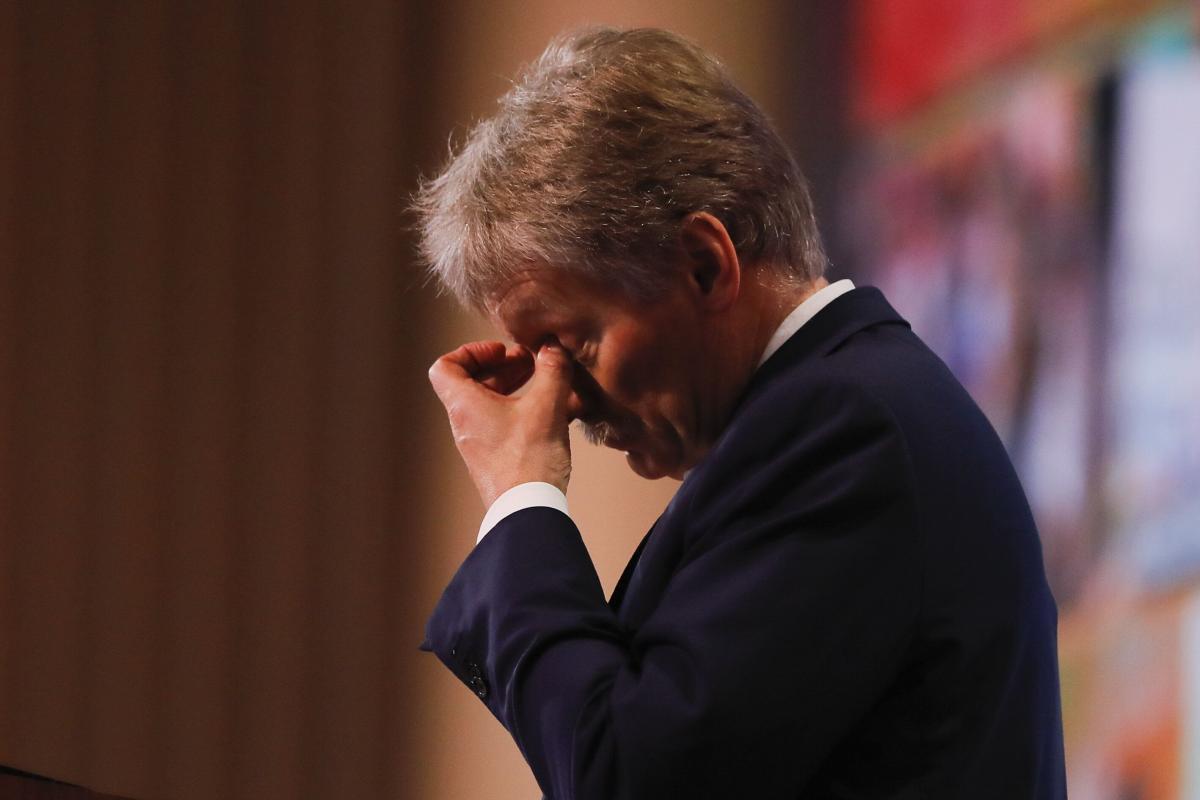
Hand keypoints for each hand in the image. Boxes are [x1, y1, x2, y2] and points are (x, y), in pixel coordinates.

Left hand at [428, 340, 573, 507]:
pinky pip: (505, 424)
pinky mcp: (497, 459)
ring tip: (546, 384)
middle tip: (531, 363)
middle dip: (504, 367)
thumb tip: (554, 346)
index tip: (502, 351)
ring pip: (491, 404)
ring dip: (516, 388)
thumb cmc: (529, 459)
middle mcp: (466, 423)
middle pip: (472, 383)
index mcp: (465, 405)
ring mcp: (480, 443)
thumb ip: (552, 371)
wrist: (528, 511)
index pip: (444, 367)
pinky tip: (556, 411)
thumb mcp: (546, 406)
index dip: (471, 352)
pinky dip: (524, 410)